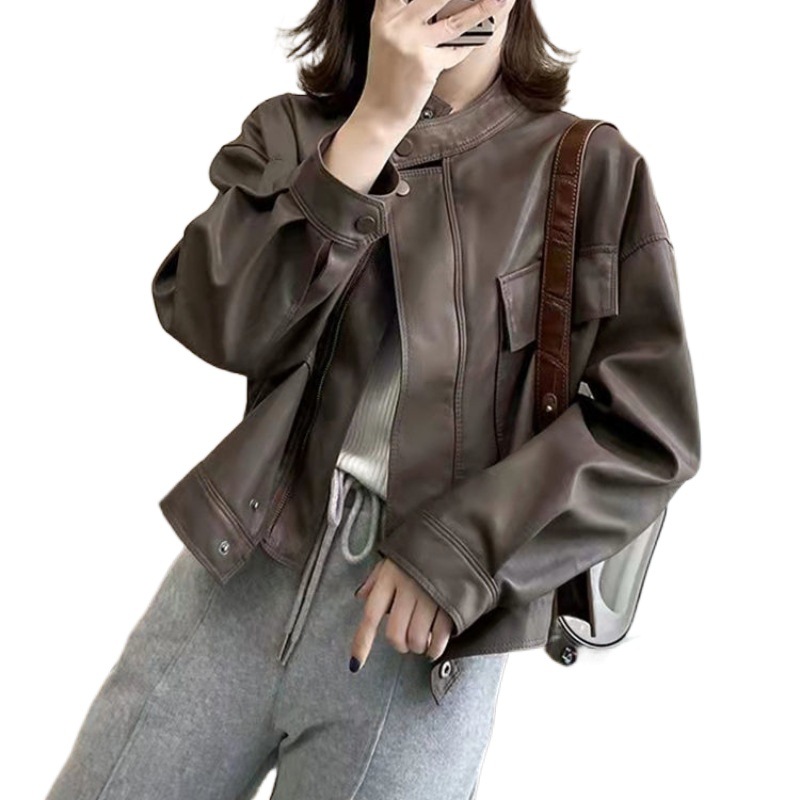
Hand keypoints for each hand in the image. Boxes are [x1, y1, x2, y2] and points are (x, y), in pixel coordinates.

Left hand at [349, 556, 453, 670]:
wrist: (459, 535)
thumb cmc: (422, 548)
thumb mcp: (394, 558)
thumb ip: (376, 579)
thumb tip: (360, 597)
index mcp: (390, 577)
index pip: (371, 615)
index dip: (362, 642)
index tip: (356, 663)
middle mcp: (408, 588)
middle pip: (395, 633)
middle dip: (399, 644)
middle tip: (404, 640)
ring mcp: (430, 597)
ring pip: (416, 639)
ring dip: (417, 646)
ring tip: (421, 639)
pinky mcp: (451, 605)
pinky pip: (439, 638)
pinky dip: (435, 648)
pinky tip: (433, 646)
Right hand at [356, 0, 506, 130]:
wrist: (380, 112)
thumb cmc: (387, 77)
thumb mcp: (387, 39)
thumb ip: (404, 15)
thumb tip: (437, 2)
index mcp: (385, 16)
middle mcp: (396, 25)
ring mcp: (411, 44)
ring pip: (454, 21)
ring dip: (482, 9)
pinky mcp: (425, 64)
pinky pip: (455, 51)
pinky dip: (467, 47)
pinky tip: (479, 38)